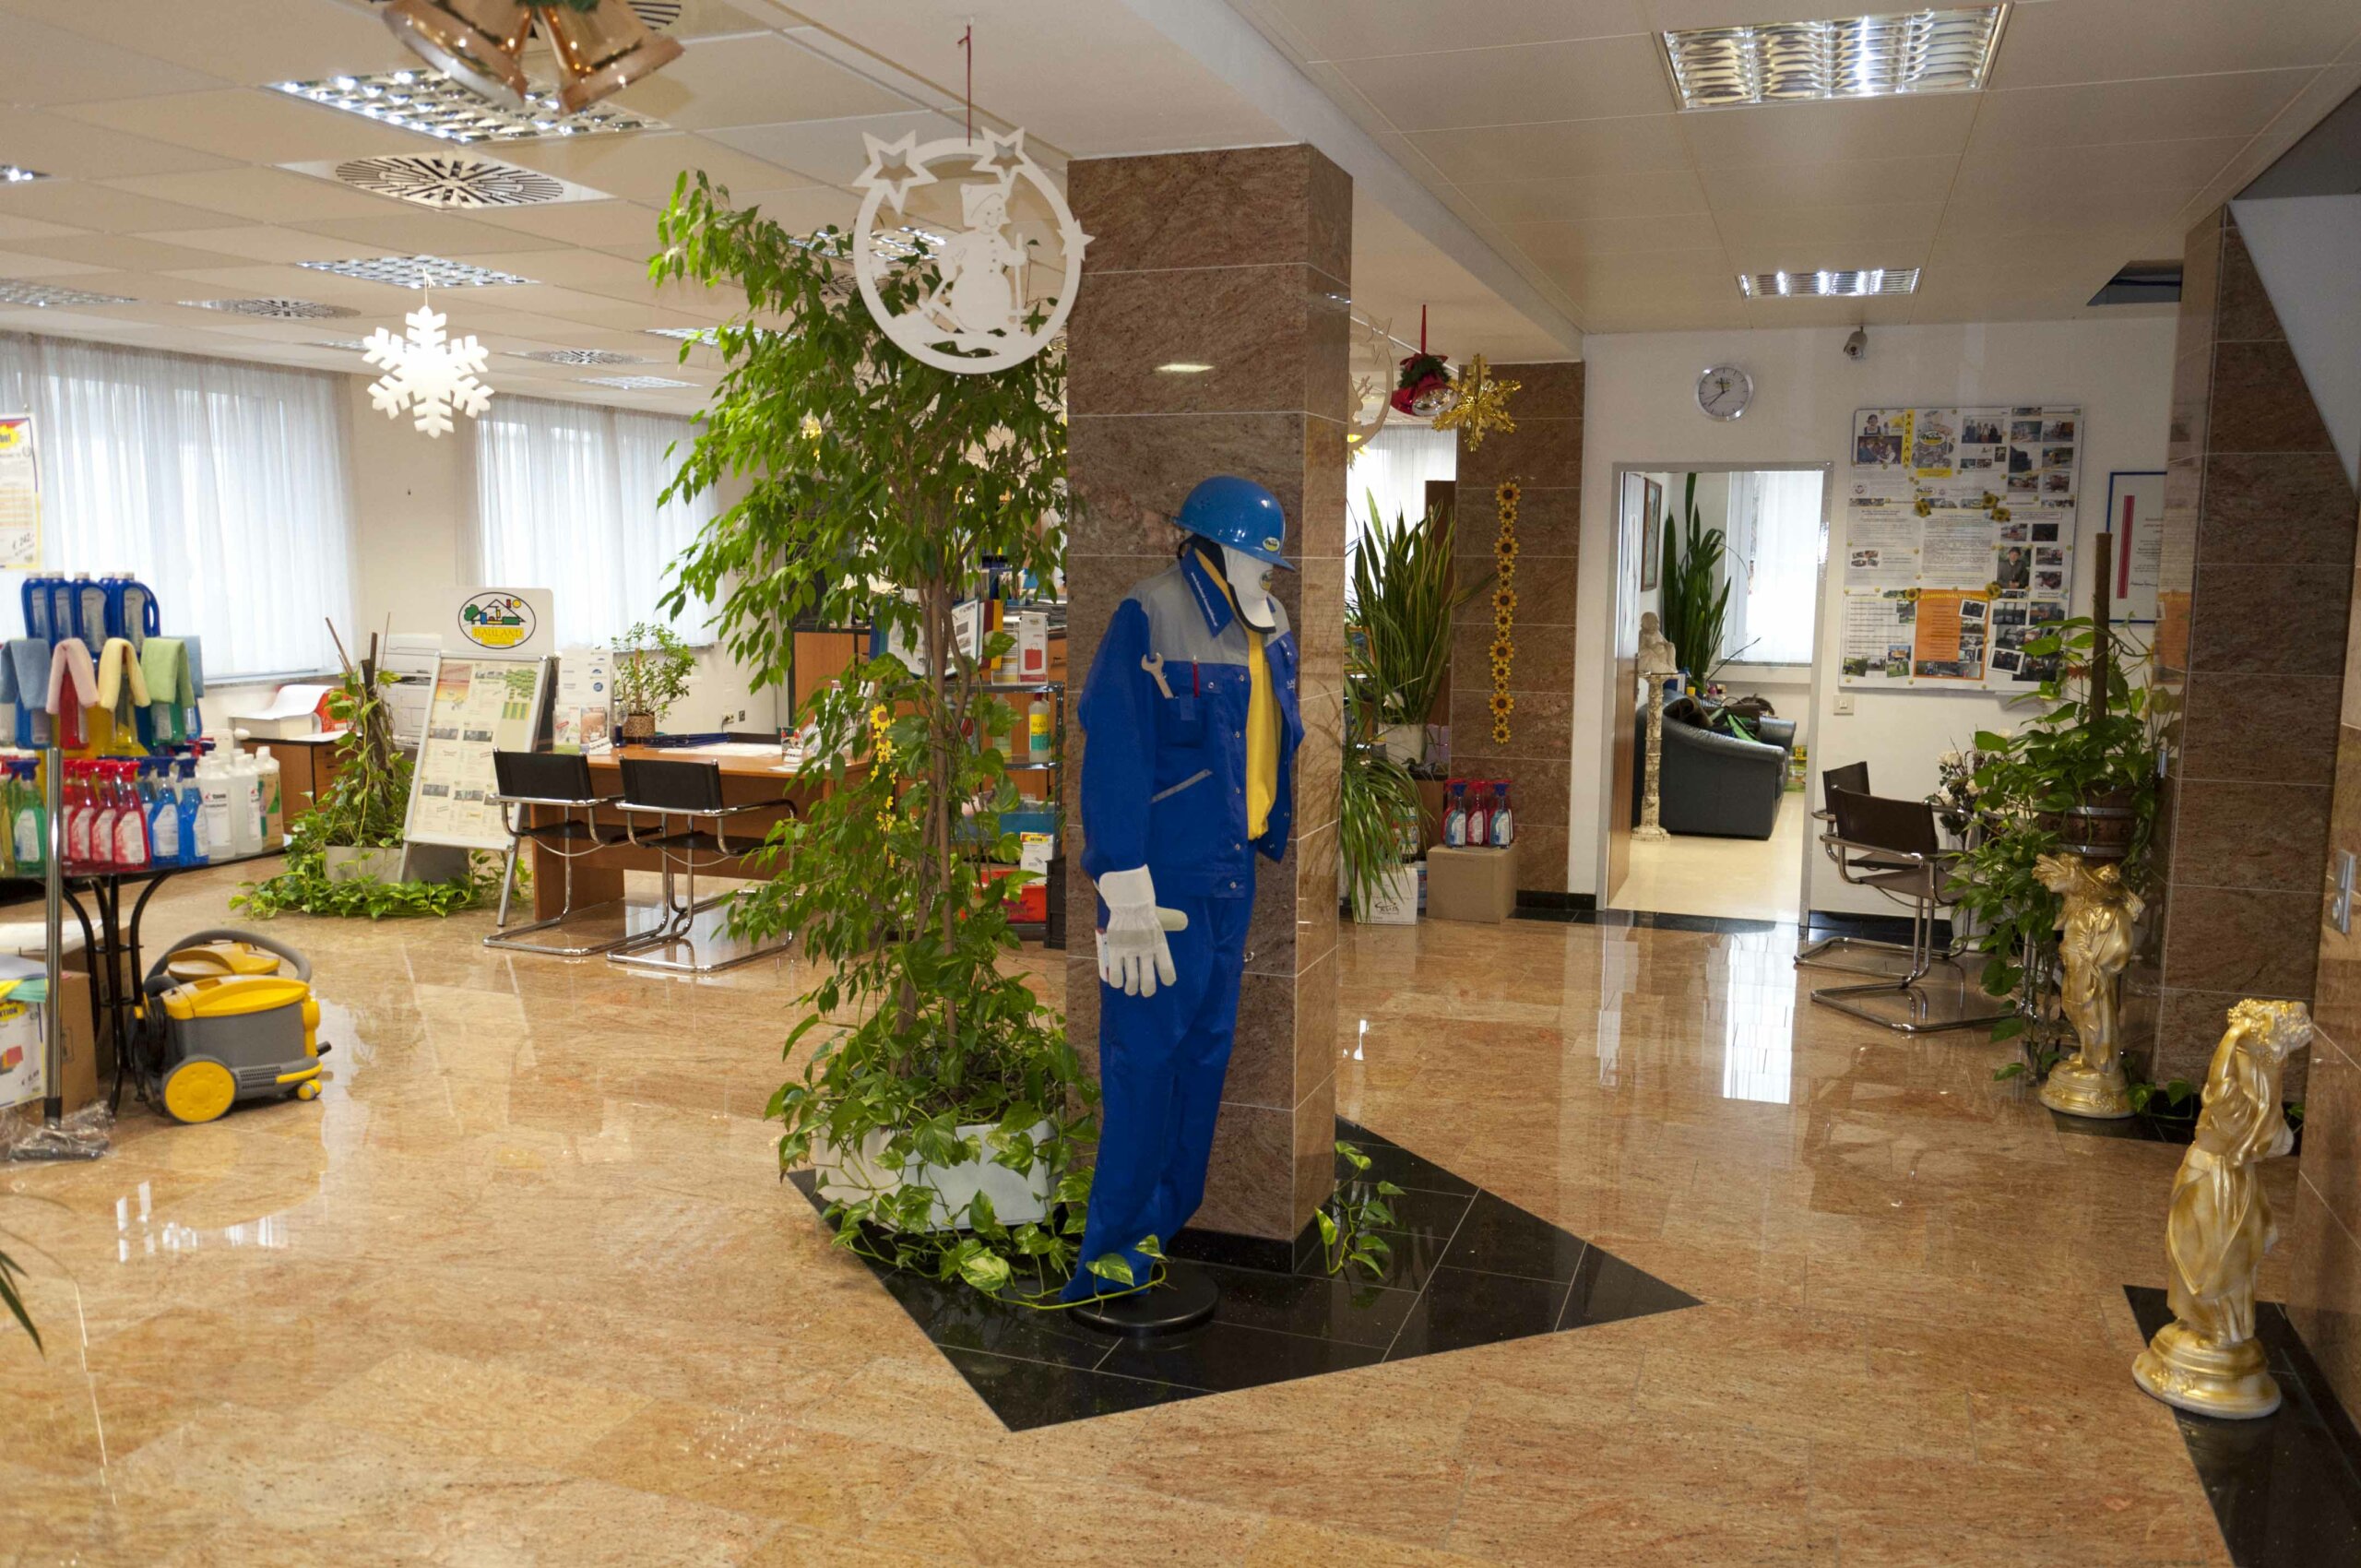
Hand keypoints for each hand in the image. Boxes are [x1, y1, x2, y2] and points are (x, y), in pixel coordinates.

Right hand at [1095, 866, 1176, 997]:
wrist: (1129, 902)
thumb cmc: (1146, 912)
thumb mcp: (1161, 918)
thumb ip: (1174, 921)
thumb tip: (1184, 921)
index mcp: (1159, 943)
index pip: (1166, 967)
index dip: (1167, 977)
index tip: (1167, 982)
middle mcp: (1145, 950)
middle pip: (1148, 980)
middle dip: (1148, 989)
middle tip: (1146, 992)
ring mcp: (1130, 951)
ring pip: (1132, 979)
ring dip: (1131, 988)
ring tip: (1130, 990)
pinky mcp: (1116, 950)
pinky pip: (1116, 973)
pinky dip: (1117, 981)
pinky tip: (1117, 982)